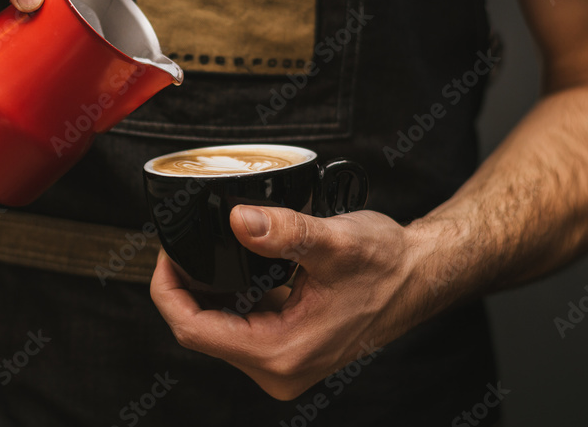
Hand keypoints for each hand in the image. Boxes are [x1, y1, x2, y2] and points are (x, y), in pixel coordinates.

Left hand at [150, 205, 436, 399]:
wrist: (421, 276)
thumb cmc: (388, 266)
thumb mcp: (334, 243)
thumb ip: (284, 232)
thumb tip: (238, 221)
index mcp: (281, 352)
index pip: (194, 330)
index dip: (168, 290)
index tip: (167, 254)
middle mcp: (278, 367)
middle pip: (201, 330)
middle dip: (185, 287)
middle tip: (183, 246)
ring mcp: (282, 360)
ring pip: (219, 327)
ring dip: (208, 291)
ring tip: (208, 251)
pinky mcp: (288, 347)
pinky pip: (241, 324)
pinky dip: (232, 296)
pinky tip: (239, 267)